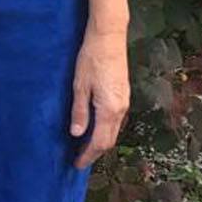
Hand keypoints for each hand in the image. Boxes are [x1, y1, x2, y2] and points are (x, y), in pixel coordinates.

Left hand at [69, 27, 128, 169]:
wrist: (109, 37)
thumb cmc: (91, 58)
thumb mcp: (80, 86)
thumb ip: (79, 112)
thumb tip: (77, 134)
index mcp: (109, 109)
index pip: (100, 142)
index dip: (88, 155)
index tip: (77, 164)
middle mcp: (121, 108)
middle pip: (110, 140)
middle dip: (95, 153)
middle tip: (79, 160)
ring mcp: (125, 101)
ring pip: (114, 131)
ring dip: (100, 142)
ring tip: (84, 148)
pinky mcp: (124, 95)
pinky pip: (116, 120)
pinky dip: (105, 130)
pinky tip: (94, 129)